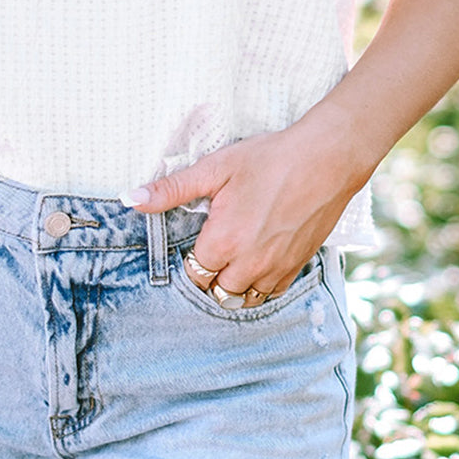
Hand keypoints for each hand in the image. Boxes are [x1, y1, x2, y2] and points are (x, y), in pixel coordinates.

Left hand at [122, 114, 363, 305]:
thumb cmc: (270, 159)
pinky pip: (271, 294)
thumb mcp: (215, 168)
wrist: (327, 159)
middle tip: (212, 251)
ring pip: (244, 298)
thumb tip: (131, 199)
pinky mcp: (298, 265)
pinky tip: (257, 262)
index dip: (190, 260)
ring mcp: (276, 268)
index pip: (193, 273)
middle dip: (209, 276)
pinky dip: (260, 286)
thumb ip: (172, 189)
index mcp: (223, 241)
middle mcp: (249, 263)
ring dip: (233, 285)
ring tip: (232, 260)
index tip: (195, 243)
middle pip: (216, 292)